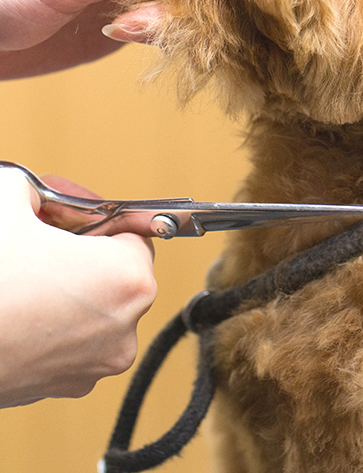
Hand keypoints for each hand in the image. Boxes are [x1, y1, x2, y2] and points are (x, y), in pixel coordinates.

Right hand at [0, 168, 156, 407]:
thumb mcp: (8, 202)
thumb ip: (35, 191)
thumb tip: (34, 195)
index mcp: (128, 277)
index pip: (134, 233)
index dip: (98, 219)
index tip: (73, 216)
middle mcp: (125, 325)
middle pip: (117, 272)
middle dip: (84, 253)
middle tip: (44, 240)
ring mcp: (99, 362)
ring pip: (97, 308)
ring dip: (71, 290)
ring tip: (28, 276)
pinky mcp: (69, 387)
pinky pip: (76, 340)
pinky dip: (57, 324)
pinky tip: (23, 309)